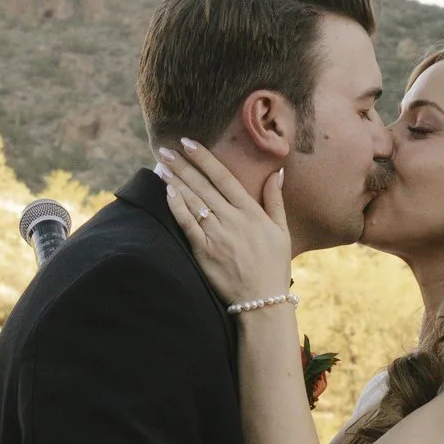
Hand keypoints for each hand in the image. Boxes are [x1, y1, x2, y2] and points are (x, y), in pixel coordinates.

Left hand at [156, 139, 295, 308]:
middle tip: (165, 149)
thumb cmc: (274, 265)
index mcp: (250, 211)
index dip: (204, 159)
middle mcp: (232, 219)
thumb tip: (277, 173)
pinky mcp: (204, 251)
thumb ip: (275, 200)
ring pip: (193, 201)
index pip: (223, 177)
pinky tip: (167, 192)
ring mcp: (217, 235)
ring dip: (176, 181)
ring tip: (162, 166)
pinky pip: (187, 225)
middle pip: (203, 186)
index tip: (189, 143)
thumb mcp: (282, 231)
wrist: (262, 300)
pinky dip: (177, 207)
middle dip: (183, 165)